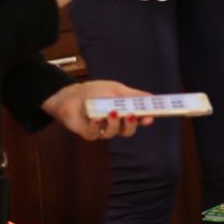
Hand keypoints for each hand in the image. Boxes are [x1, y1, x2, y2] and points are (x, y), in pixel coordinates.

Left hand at [41, 80, 155, 140]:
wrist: (70, 94)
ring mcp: (101, 130)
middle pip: (128, 131)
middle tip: (131, 115)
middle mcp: (114, 124)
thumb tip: (152, 97)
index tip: (150, 117)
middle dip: (131, 124)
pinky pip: (94, 133)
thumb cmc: (94, 92)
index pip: (137, 120)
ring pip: (112, 133)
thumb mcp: (116, 89)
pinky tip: (96, 118)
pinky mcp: (88, 133)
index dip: (145, 120)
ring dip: (113, 123)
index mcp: (123, 114)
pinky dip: (96, 125)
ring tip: (112, 112)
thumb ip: (133, 95)